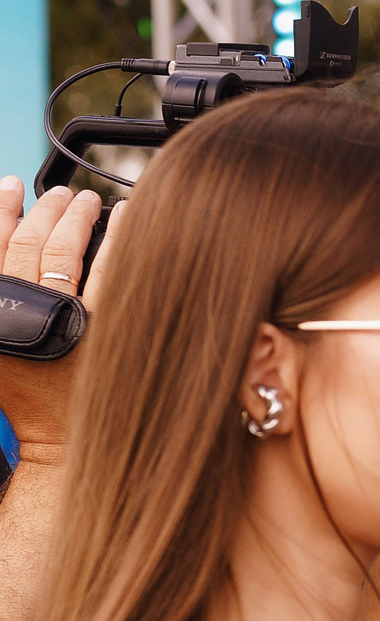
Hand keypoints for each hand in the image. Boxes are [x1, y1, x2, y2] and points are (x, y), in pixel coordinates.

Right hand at [0, 179, 118, 460]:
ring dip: (74, 218)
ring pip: (64, 251)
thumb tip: (6, 246)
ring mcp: (60, 315)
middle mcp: (19, 305)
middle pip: (29, 240)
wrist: (59, 435)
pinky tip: (126, 221)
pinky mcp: (100, 326)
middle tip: (59, 193)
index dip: (0, 208)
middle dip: (44, 209)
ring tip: (86, 201)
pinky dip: (117, 241)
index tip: (11, 185)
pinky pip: (110, 272)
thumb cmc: (25, 394)